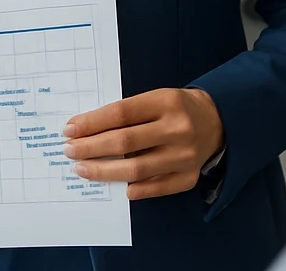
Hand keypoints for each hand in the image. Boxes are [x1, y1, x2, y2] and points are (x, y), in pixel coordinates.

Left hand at [62, 88, 223, 199]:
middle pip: (125, 141)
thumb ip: (128, 112)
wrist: (217, 120)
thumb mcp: (156, 98)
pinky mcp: (189, 177)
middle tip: (68, 150)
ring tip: (82, 168)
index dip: (92, 122)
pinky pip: (156, 188)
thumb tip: (87, 129)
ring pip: (136, 169)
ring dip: (103, 170)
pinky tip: (118, 187)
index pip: (121, 113)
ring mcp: (184, 156)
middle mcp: (177, 128)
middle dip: (91, 147)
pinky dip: (135, 188)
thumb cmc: (175, 107)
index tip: (69, 129)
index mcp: (166, 101)